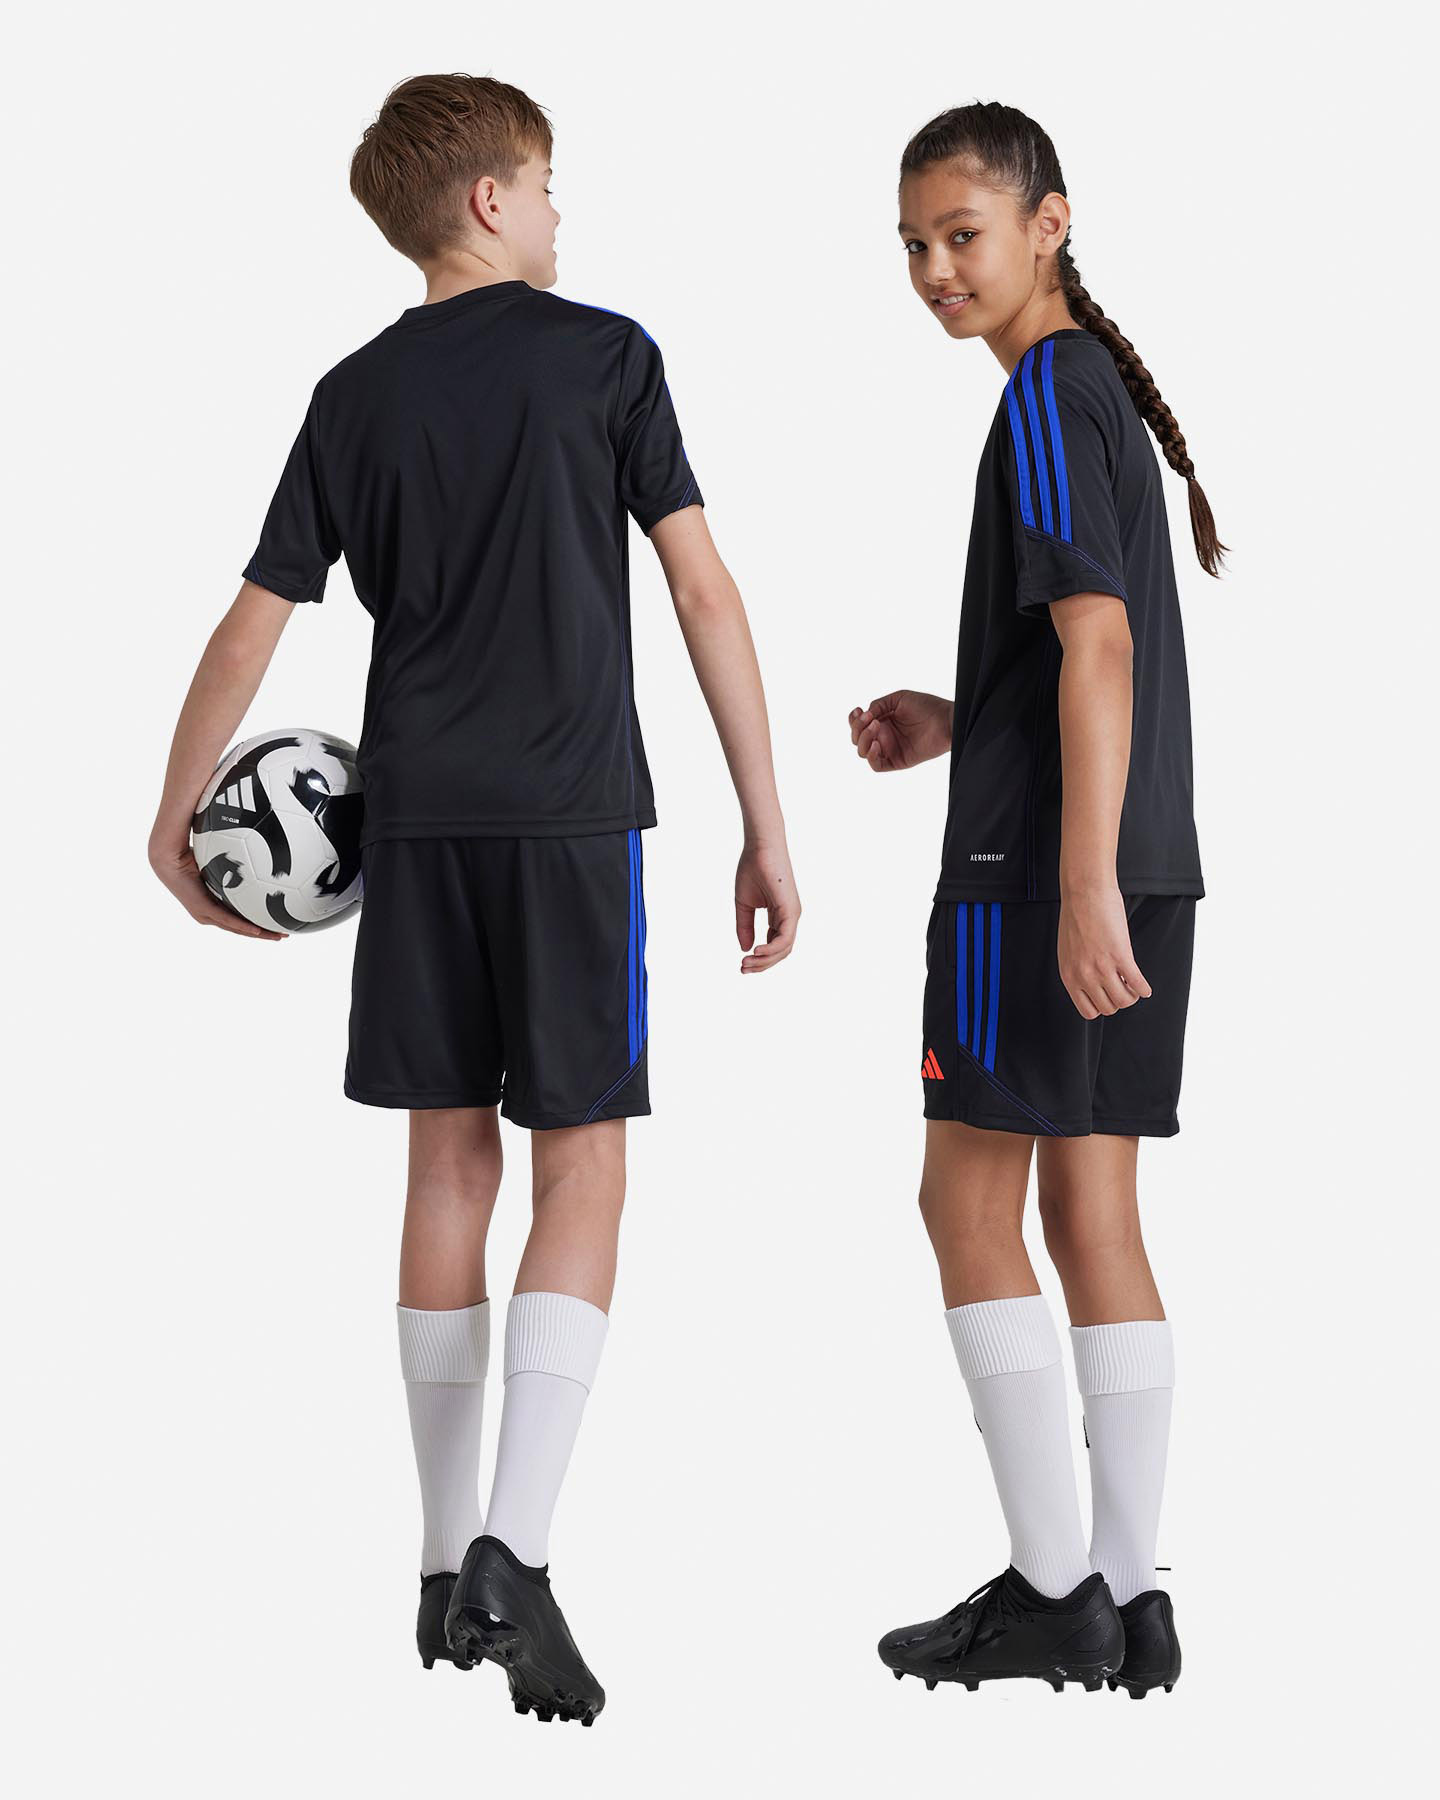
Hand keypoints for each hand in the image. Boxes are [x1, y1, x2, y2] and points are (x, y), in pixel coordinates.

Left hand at [148, 833, 285, 940]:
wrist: (168, 855)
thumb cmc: (192, 850)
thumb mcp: (221, 856)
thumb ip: (237, 854)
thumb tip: (254, 840)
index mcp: (214, 901)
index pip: (239, 916)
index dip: (259, 921)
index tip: (278, 922)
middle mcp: (209, 912)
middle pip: (241, 928)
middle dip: (264, 933)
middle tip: (283, 934)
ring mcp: (205, 913)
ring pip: (237, 929)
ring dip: (258, 934)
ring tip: (278, 936)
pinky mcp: (202, 909)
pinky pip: (228, 921)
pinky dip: (244, 927)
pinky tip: (259, 931)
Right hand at [735, 840, 799, 972]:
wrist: (759, 848)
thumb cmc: (752, 870)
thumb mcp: (744, 904)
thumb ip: (745, 926)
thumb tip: (745, 949)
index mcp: (779, 916)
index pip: (774, 945)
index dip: (759, 958)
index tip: (742, 963)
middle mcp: (789, 917)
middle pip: (780, 952)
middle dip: (761, 964)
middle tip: (742, 968)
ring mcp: (792, 915)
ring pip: (783, 949)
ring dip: (764, 961)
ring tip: (746, 963)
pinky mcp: (791, 910)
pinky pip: (784, 938)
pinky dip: (771, 949)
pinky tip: (756, 951)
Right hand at [848, 691, 952, 771]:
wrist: (945, 720)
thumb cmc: (927, 706)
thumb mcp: (898, 698)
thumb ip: (878, 705)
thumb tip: (865, 716)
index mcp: (883, 721)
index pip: (859, 725)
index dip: (853, 720)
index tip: (859, 711)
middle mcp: (884, 736)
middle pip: (857, 739)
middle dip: (857, 729)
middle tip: (872, 720)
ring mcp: (890, 749)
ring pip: (862, 752)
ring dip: (863, 739)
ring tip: (876, 727)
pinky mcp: (897, 761)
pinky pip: (876, 765)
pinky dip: (871, 756)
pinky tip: (877, 744)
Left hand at [1056, 887, 1150, 1019]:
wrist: (1085, 893)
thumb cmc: (1076, 917)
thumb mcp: (1068, 951)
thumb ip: (1078, 971)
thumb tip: (1093, 986)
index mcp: (1069, 976)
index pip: (1088, 1011)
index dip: (1102, 1005)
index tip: (1108, 995)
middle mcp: (1084, 976)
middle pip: (1109, 1008)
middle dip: (1118, 999)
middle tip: (1123, 986)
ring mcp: (1102, 967)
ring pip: (1124, 1000)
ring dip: (1132, 995)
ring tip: (1133, 984)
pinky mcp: (1120, 956)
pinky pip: (1138, 984)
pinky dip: (1144, 989)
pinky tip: (1145, 986)